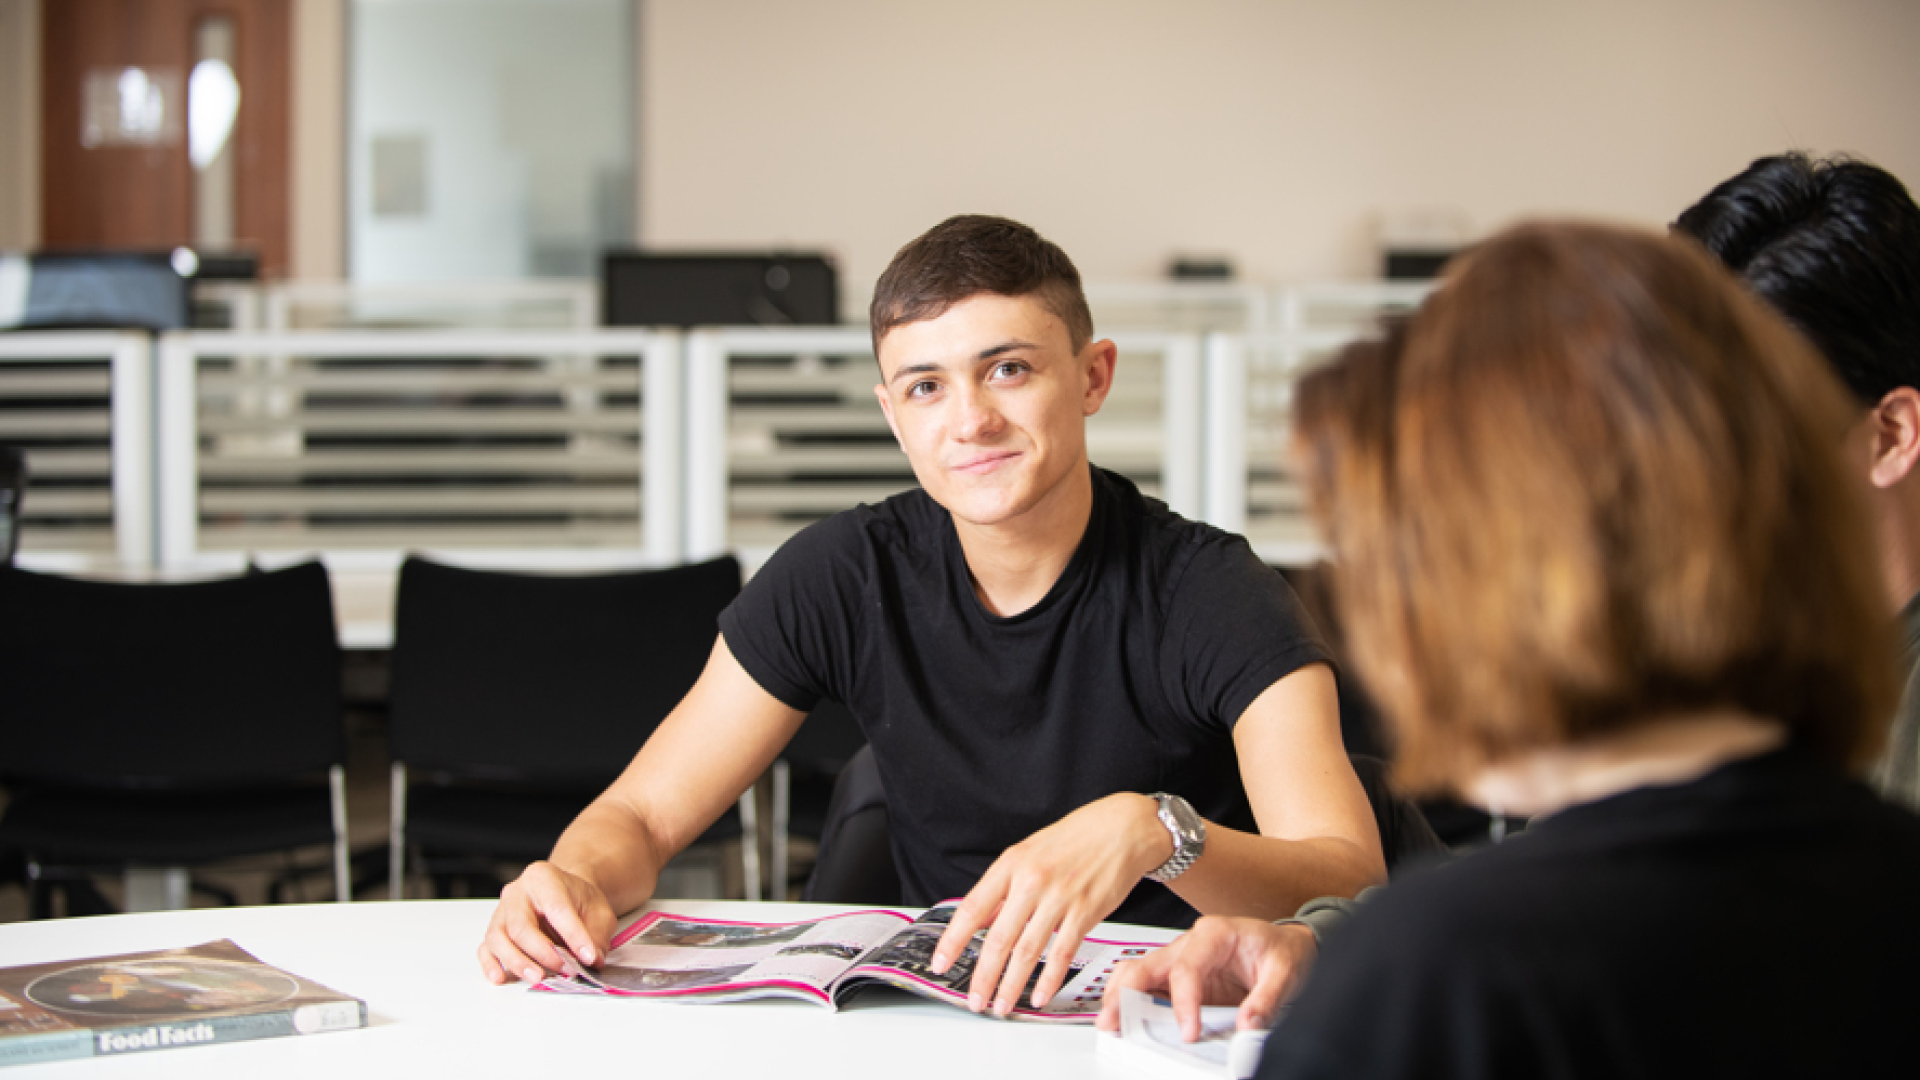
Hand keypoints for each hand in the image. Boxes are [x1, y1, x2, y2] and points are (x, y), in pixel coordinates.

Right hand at [477, 860, 617, 984]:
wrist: (565, 895)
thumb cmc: (578, 901)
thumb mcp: (599, 912)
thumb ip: (596, 935)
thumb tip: (592, 959)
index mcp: (544, 877)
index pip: (556, 908)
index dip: (573, 935)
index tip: (588, 957)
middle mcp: (517, 893)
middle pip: (520, 926)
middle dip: (543, 953)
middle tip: (565, 969)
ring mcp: (501, 912)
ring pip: (498, 939)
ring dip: (518, 962)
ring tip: (538, 977)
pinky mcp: (494, 931)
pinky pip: (485, 948)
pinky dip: (491, 965)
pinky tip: (500, 977)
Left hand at [932, 793, 1170, 1015]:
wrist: (1121, 828)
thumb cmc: (1076, 838)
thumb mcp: (1029, 852)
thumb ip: (1006, 888)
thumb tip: (982, 919)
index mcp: (1011, 864)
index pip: (973, 908)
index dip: (953, 939)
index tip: (940, 962)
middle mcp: (1031, 881)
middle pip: (999, 938)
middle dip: (983, 976)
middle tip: (974, 1000)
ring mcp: (1059, 898)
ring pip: (1027, 951)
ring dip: (1011, 985)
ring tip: (1002, 1005)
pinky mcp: (1085, 912)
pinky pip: (1062, 953)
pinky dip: (1049, 979)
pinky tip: (1039, 996)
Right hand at [1095, 917, 1316, 1039]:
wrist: (1287, 947)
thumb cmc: (1282, 951)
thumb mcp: (1285, 973)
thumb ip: (1266, 1000)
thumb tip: (1246, 1027)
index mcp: (1215, 933)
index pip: (1186, 969)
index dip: (1182, 1003)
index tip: (1188, 1032)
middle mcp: (1191, 943)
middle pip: (1146, 964)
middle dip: (1125, 993)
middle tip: (1114, 1021)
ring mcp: (1181, 959)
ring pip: (1138, 972)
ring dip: (1120, 996)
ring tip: (1111, 1022)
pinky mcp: (1179, 978)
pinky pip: (1148, 986)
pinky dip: (1132, 1002)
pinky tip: (1124, 1019)